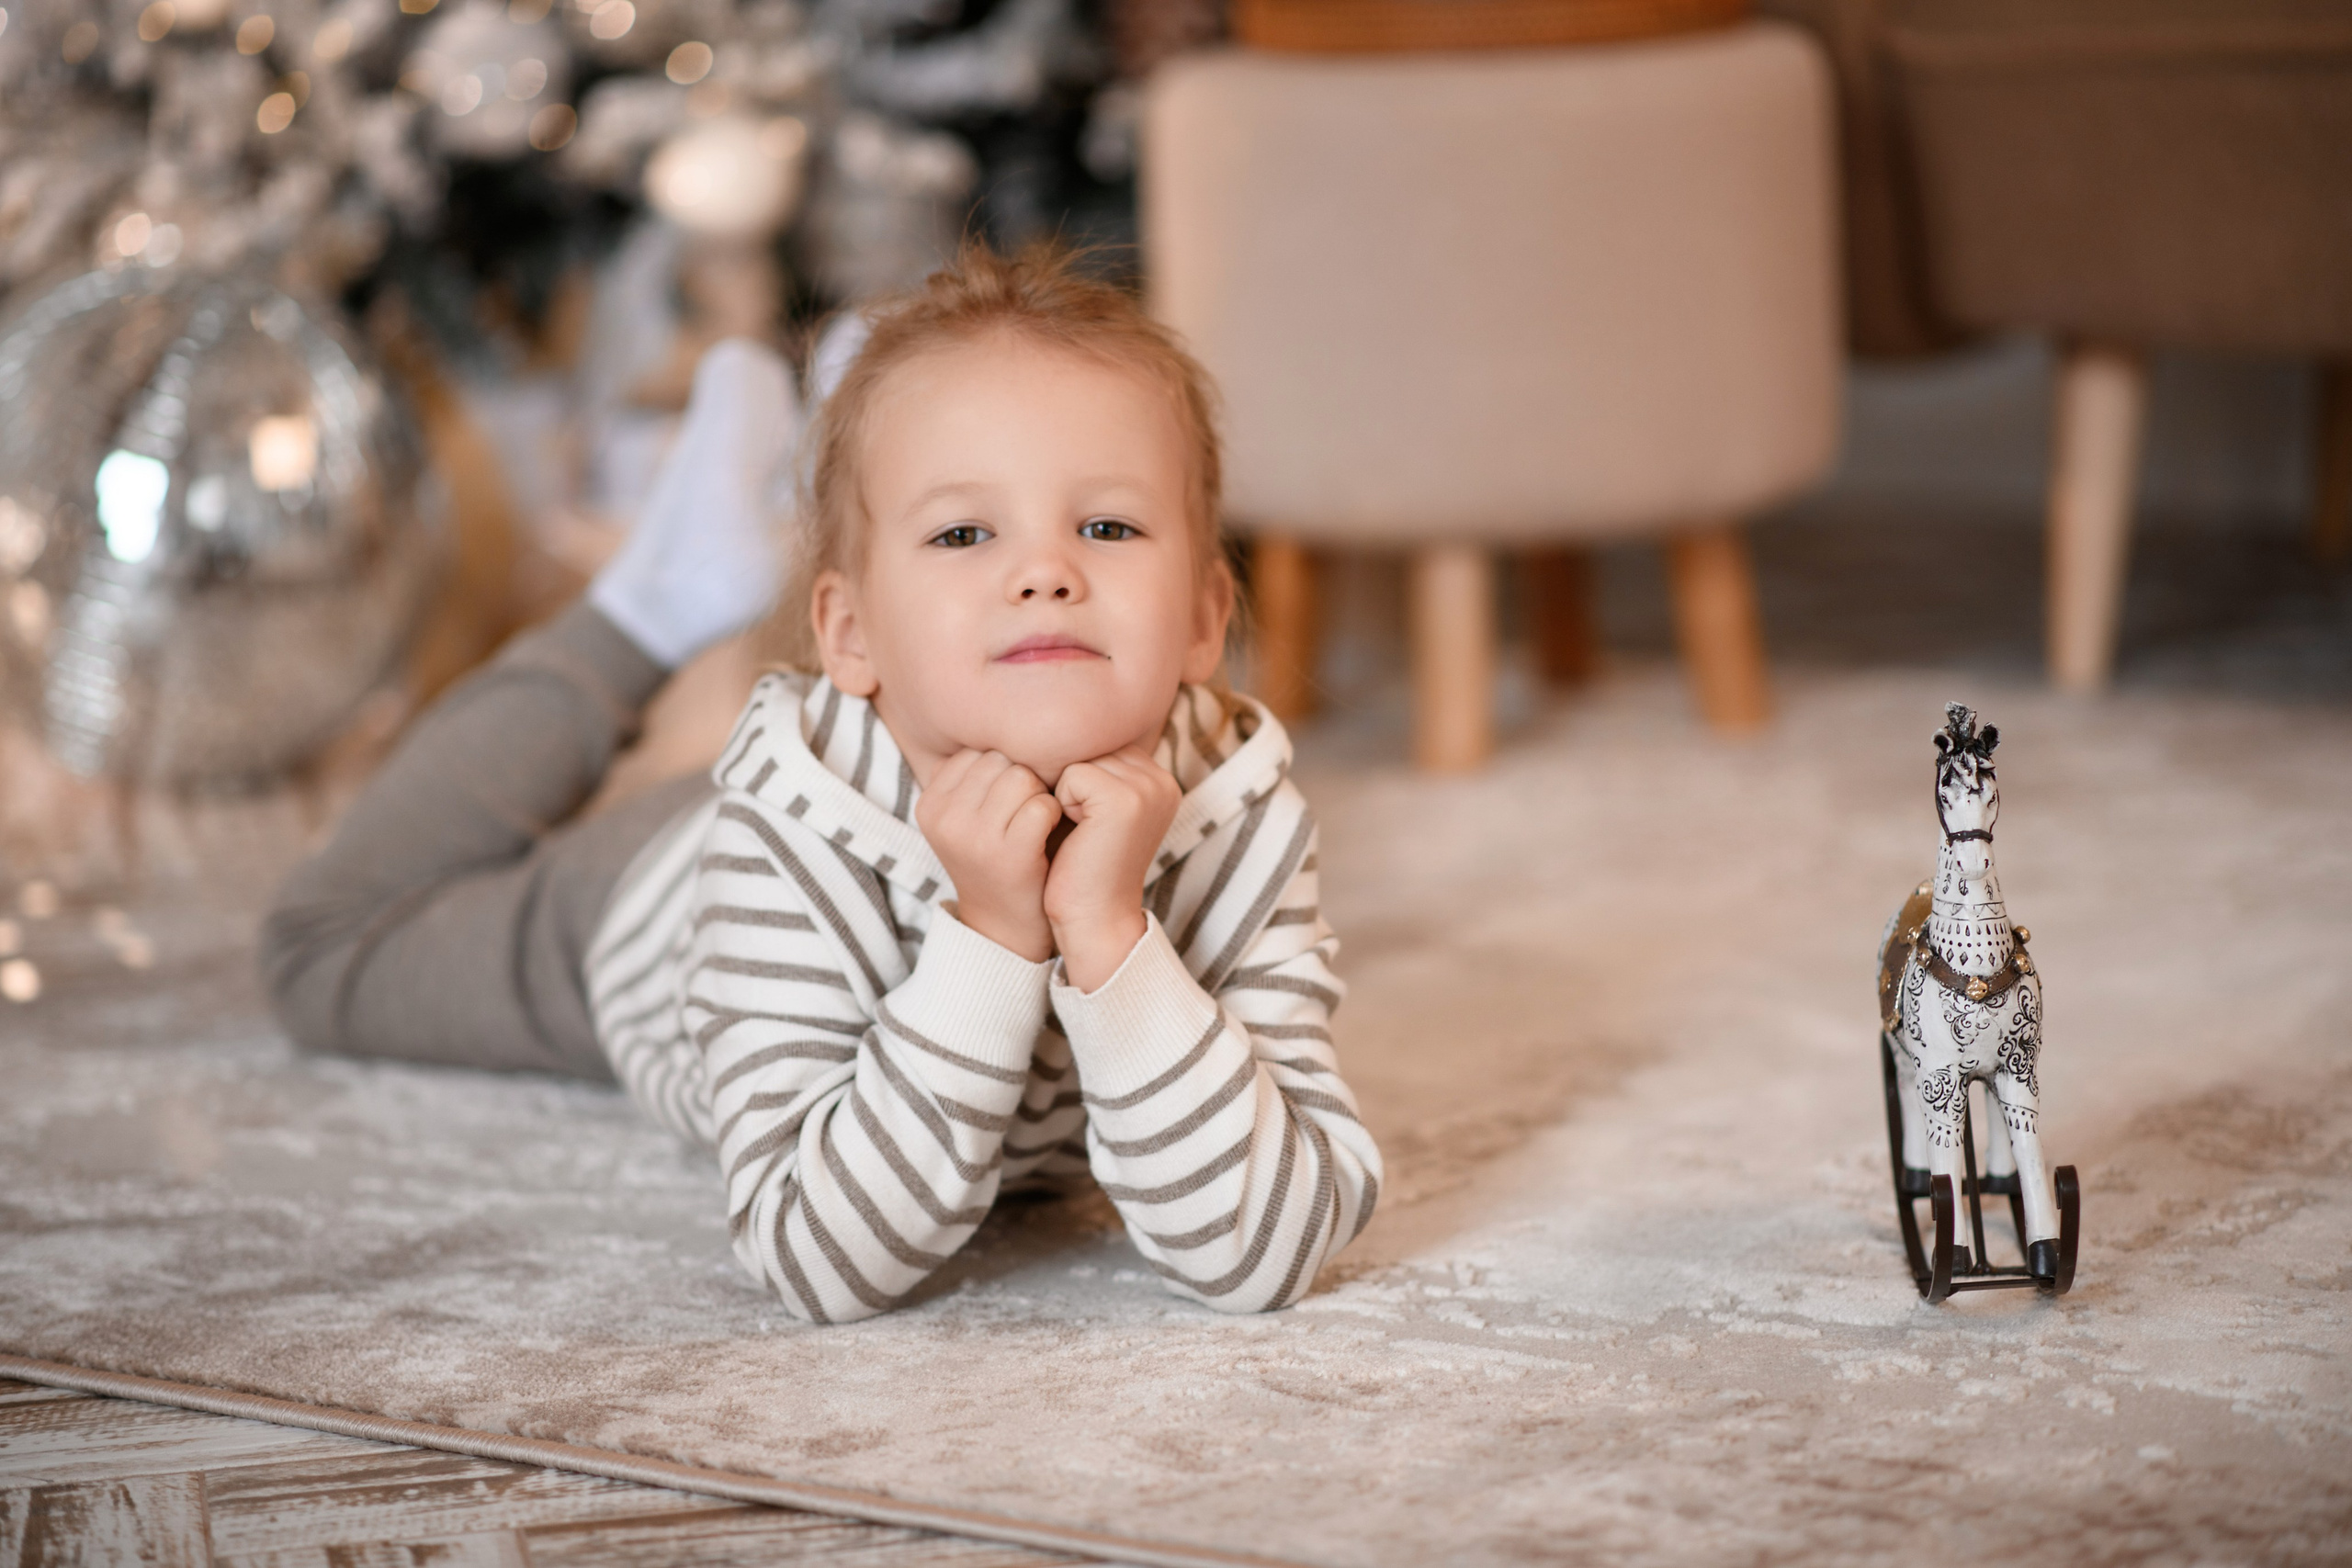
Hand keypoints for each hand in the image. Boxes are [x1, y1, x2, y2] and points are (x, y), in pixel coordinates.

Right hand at [917, 749, 1060, 961]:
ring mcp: (972, 836)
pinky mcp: (1007, 854)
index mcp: (929, 803)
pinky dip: (1054, 816)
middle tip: (1027, 814)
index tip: (1008, 804)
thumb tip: (1010, 709)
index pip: (978, 752)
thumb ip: (980, 773)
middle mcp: (943, 818)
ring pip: (1022, 777)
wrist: (1008, 928)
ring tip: (1035, 826)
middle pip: (1001, 760)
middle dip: (1024, 780)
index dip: (1005, 771)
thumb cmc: (1000, 857)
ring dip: (1040, 797)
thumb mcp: (972, 815)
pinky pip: (1042, 805)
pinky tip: (1046, 838)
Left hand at [1044, 746, 1181, 991]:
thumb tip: (1057, 727)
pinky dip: (1062, 803)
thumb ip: (1097, 771)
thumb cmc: (1083, 867)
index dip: (1079, 779)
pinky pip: (1071, 775)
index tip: (1089, 822)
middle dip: (1072, 784)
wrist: (1094, 919)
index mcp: (1161, 780)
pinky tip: (1079, 834)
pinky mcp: (1124, 799)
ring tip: (1083, 832)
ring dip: (1066, 794)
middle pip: (1090, 747)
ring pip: (1079, 758)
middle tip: (1084, 829)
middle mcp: (1162, 779)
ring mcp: (1147, 788)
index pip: (1101, 745)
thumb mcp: (1097, 811)